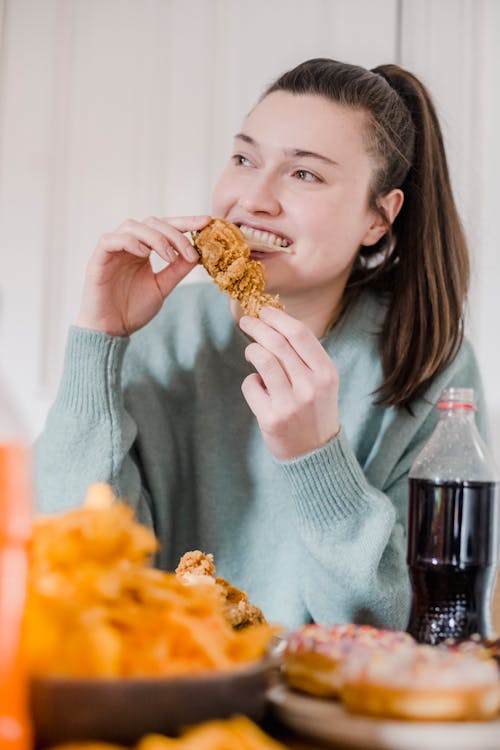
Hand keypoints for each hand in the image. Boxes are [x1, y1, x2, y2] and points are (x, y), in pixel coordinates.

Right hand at [77, 215, 210, 335]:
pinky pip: (110, 240)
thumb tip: (198, 253)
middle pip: (152, 222)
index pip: (165, 227)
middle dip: (174, 233)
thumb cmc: (133, 310)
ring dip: (155, 237)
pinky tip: (144, 254)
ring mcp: (112, 250)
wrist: (111, 331)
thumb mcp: (162, 287)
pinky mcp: (98, 259)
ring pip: (132, 226)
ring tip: (169, 257)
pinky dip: (130, 242)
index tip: (206, 222)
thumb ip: (177, 270)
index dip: (185, 222)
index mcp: (143, 250)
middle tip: (189, 252)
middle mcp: (128, 245)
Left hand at [239, 307, 339, 459]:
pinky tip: (258, 388)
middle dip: (257, 327)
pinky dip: (251, 381)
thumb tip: (274, 324)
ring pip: (262, 360)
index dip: (277, 318)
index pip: (299, 334)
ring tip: (250, 352)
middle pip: (277, 343)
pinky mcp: (271, 418)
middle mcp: (311, 387)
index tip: (264, 311)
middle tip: (246, 322)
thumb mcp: (322, 382)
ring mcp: (291, 403)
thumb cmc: (315, 410)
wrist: (315, 453)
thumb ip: (304, 356)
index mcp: (326, 373)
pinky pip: (251, 385)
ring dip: (251, 350)